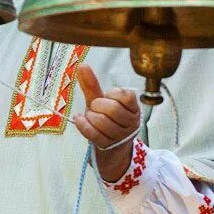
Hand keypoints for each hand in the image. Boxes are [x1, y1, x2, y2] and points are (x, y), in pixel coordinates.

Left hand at [71, 64, 140, 181]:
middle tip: (94, 108)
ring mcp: (121, 136)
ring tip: (90, 117)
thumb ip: (92, 84)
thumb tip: (82, 65)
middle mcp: (131, 122)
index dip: (111, 95)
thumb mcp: (100, 100)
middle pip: (112, 109)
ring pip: (101, 122)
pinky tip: (80, 120)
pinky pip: (92, 133)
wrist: (110, 147)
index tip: (108, 98)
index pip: (125, 96)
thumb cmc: (106, 119)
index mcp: (133, 108)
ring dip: (90, 117)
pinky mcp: (108, 146)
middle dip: (97, 106)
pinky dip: (83, 125)